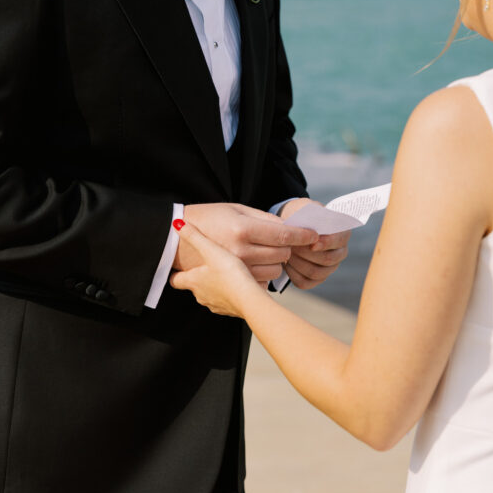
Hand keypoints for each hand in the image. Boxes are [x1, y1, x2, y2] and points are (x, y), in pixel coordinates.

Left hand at [171, 222, 262, 316]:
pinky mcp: (230, 309)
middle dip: (198, 276)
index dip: (174, 273)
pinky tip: (238, 284)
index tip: (175, 268)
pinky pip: (225, 300)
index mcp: (194, 281)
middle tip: (204, 265)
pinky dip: (228, 292)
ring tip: (224, 273)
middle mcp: (202, 295)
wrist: (250, 300)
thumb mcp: (211, 251)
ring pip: (210, 293)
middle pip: (194, 286)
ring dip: (214, 284)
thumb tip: (177, 224)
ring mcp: (216, 304)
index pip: (175, 280)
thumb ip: (194, 236)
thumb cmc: (230, 275)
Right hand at [172, 202, 317, 285]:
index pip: (282, 235)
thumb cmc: (209, 217)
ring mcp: (235, 271)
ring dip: (277, 262)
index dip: (301, 235)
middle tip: (284, 241)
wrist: (177, 241)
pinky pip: (261, 282)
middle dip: (288, 248)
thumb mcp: (236, 209)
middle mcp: (240, 252)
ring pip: (274, 271)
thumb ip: (264, 218)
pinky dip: (264, 274)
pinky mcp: (231, 283)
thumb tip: (290, 227)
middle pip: (282, 255)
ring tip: (267, 252)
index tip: (314, 235)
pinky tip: (256, 264)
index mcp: (242, 230)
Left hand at [279, 198, 350, 289]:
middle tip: (292, 246)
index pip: (339, 240)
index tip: (313, 243)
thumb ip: (312, 213)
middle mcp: (340, 252)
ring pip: (316, 272)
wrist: (292, 224)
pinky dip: (293, 274)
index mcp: (342, 233)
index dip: (327, 243)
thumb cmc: (301, 215)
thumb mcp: (306, 207)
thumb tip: (314, 225)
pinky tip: (286, 264)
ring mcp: (329, 268)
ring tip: (287, 253)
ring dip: (299, 263)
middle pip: (327, 259)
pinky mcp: (316, 278)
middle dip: (307, 253)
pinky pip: (305, 282)